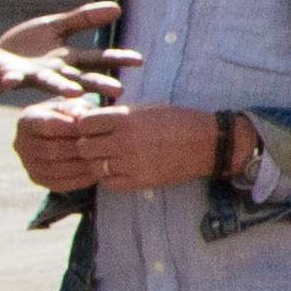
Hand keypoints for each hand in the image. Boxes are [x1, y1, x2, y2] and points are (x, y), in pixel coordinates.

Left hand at [0, 0, 126, 101]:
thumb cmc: (28, 47)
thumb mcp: (57, 27)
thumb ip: (84, 19)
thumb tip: (118, 8)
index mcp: (68, 60)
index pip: (97, 60)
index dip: (117, 59)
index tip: (139, 60)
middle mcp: (56, 72)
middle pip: (81, 77)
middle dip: (98, 84)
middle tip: (119, 92)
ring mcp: (34, 76)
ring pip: (51, 83)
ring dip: (62, 88)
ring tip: (74, 93)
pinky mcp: (10, 76)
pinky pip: (11, 78)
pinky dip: (10, 79)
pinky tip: (10, 81)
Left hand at [16, 100, 231, 188]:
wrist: (207, 143)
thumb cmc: (177, 121)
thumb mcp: (146, 108)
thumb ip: (118, 114)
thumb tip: (92, 119)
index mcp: (126, 118)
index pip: (84, 123)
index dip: (85, 125)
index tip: (92, 128)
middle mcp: (124, 141)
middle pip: (84, 147)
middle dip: (87, 145)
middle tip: (97, 144)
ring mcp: (131, 163)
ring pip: (94, 166)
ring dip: (97, 162)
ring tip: (108, 158)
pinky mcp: (139, 181)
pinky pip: (108, 182)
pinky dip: (108, 177)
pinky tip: (117, 170)